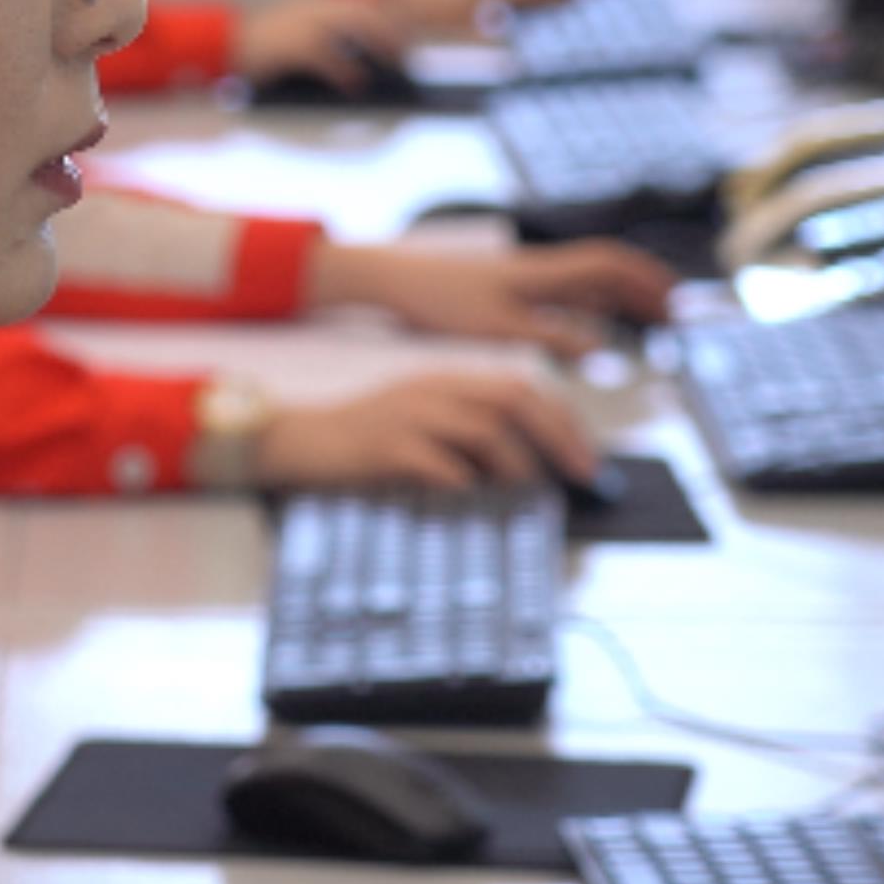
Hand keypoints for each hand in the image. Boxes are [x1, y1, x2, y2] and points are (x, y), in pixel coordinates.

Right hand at [234, 0, 414, 91]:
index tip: (407, 33)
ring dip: (382, 42)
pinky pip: (330, 56)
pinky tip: (357, 85)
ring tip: (395, 64)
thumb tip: (357, 50)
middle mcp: (314, 2)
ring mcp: (304, 20)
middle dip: (394, 27)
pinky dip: (348, 71)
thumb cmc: (260, 41)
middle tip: (408, 54)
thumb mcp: (294, 25)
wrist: (222, 41)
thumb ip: (323, 27)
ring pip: (358, 22)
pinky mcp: (293, 44)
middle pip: (369, 6)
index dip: (390, 13)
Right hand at [249, 371, 601, 489]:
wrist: (296, 439)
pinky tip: (476, 502)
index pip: (519, 386)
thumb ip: (464, 435)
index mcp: (445, 381)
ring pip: (485, 428)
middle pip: (512, 399)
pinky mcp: (387, 446)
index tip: (586, 457)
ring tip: (529, 493)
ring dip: (519, 464)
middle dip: (558, 437)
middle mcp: (433, 390)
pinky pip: (442, 463)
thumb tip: (521, 470)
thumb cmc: (361, 441)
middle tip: (582, 474)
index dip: (562, 420)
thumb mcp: (418, 421)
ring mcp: (410, 415)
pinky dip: (468, 484)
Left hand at [303, 239, 678, 355]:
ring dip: (621, 294)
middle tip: (675, 313)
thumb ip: (554, 339)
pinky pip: (566, 289)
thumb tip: (605, 351)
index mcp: (542, 274)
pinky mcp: (510, 286)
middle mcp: (540, 268)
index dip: (646, 280)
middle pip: (607, 268)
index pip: (609, 265)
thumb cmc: (440, 302)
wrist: (396, 279)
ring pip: (587, 278)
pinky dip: (592, 302)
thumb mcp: (500, 330)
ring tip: (649, 317)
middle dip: (644, 286)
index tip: (676, 301)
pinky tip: (596, 322)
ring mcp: (526, 275)